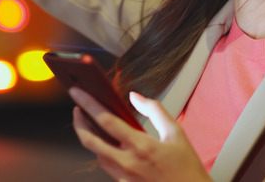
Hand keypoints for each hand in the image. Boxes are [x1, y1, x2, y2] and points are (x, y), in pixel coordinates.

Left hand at [69, 87, 209, 181]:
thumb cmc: (187, 169)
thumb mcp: (176, 133)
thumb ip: (155, 110)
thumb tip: (136, 96)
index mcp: (141, 146)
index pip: (106, 120)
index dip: (87, 104)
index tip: (78, 92)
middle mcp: (128, 163)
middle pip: (90, 141)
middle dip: (78, 123)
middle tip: (77, 110)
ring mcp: (124, 177)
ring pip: (97, 155)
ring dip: (92, 139)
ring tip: (91, 125)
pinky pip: (108, 167)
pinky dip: (105, 154)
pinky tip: (110, 146)